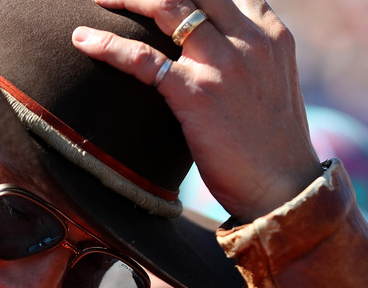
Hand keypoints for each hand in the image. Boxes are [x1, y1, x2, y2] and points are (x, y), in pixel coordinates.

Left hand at [72, 0, 320, 221]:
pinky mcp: (198, 93)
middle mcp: (250, 39)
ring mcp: (224, 63)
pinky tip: (82, 39)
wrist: (286, 190)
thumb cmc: (273, 148)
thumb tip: (213, 53)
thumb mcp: (272, 86)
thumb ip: (248, 59)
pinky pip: (142, 59)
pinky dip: (107, 45)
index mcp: (271, 34)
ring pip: (167, 6)